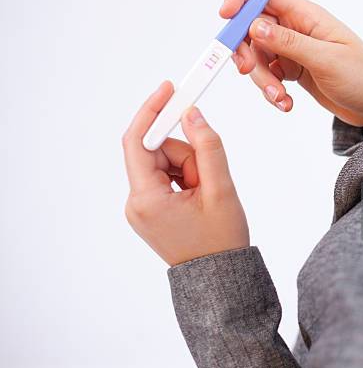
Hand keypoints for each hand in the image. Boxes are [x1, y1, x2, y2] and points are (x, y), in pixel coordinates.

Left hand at [122, 81, 248, 265]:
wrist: (220, 279)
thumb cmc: (222, 240)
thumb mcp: (220, 189)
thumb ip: (207, 146)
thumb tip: (192, 113)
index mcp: (147, 199)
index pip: (138, 141)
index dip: (153, 111)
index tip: (169, 88)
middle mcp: (136, 202)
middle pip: (157, 151)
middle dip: (186, 154)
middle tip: (208, 176)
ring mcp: (142, 207)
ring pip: (164, 162)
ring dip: (190, 167)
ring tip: (207, 193)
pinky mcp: (151, 209)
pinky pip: (166, 176)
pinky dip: (186, 176)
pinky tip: (200, 195)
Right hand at [221, 0, 362, 128]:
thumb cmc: (362, 76)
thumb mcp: (326, 60)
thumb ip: (290, 43)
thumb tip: (255, 26)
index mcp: (306, 15)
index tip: (225, 17)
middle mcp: (296, 28)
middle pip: (252, 28)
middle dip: (246, 52)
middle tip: (249, 73)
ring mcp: (293, 49)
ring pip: (257, 56)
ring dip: (261, 79)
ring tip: (280, 98)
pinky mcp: (292, 69)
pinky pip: (268, 75)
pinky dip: (271, 90)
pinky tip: (286, 103)